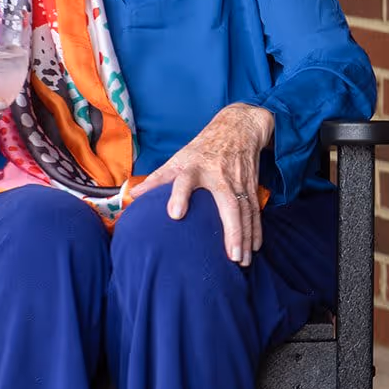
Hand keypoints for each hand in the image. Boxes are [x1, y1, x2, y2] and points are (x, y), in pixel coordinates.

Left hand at [129, 104, 272, 265]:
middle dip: (232, 231)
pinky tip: (255, 247)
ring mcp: (238, 181)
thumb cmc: (203, 147)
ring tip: (242, 261)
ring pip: (246, 211)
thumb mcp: (178, 158)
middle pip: (228, 204)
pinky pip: (255, 210)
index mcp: (195, 167)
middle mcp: (219, 175)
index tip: (175, 214)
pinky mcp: (250, 185)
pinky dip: (256, 229)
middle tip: (231, 256)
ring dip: (246, 236)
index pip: (184, 180)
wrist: (239, 127)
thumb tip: (132, 196)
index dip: (180, 195)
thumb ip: (157, 179)